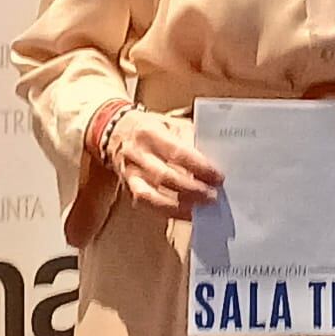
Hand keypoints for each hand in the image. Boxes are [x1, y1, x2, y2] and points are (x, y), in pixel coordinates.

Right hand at [107, 110, 222, 218]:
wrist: (117, 129)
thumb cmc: (153, 127)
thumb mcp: (172, 123)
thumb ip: (190, 139)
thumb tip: (213, 160)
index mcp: (150, 132)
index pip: (177, 152)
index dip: (199, 167)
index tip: (218, 177)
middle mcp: (137, 153)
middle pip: (165, 176)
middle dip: (192, 189)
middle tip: (213, 195)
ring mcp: (130, 172)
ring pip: (153, 194)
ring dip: (179, 204)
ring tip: (200, 207)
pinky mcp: (128, 185)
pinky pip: (147, 202)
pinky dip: (168, 210)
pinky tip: (185, 212)